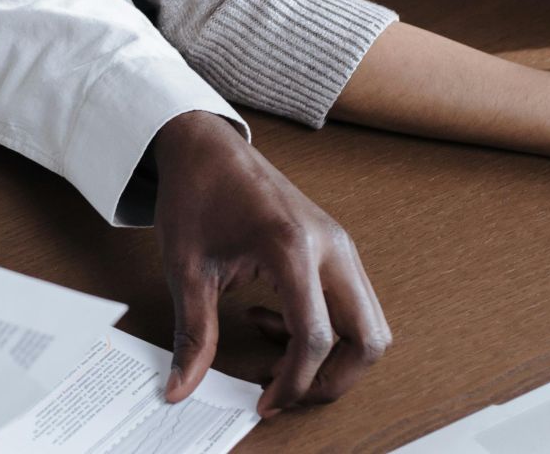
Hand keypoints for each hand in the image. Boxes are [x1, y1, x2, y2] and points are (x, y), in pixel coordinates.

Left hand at [149, 111, 389, 415]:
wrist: (205, 146)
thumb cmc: (196, 195)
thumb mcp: (186, 268)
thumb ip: (192, 333)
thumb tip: (181, 388)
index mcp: (291, 246)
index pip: (314, 336)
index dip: (294, 382)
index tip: (264, 403)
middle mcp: (330, 246)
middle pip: (368, 338)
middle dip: (333, 380)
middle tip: (285, 392)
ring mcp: (339, 245)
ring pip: (368, 324)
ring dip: (332, 357)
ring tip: (274, 355)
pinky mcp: (336, 247)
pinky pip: (353, 305)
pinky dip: (326, 330)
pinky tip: (272, 320)